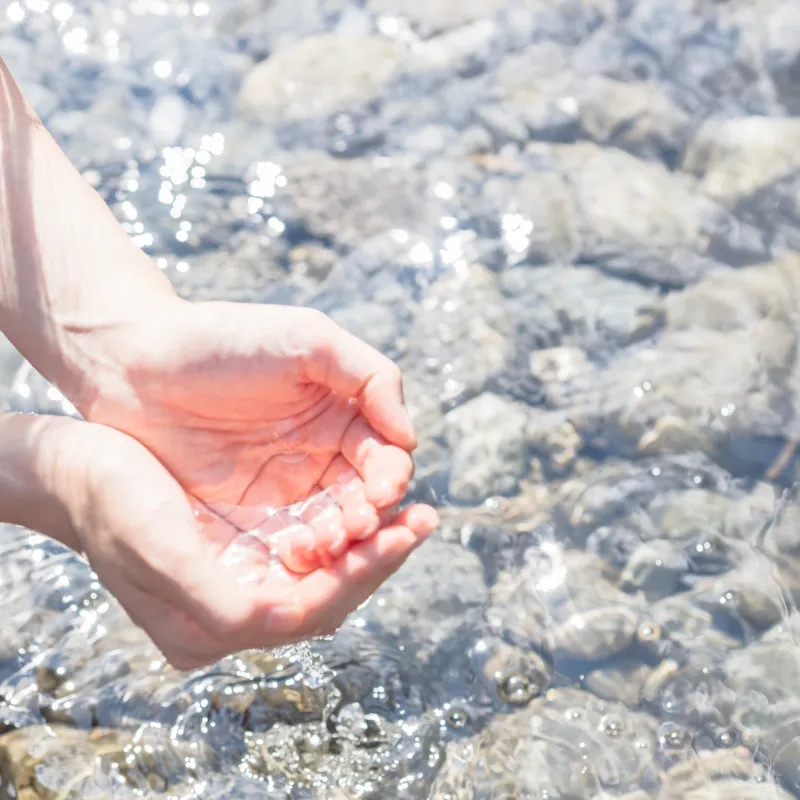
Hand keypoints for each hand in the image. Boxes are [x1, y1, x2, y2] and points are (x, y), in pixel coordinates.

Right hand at [65, 419, 436, 669]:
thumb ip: (221, 598)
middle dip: (378, 559)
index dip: (360, 576)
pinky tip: (367, 505)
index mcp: (209, 624)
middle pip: (325, 597)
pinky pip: (309, 548)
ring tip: (410, 513)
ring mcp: (240, 581)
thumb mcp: (157, 546)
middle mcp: (231, 611)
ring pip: (323, 573)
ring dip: (368, 544)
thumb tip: (294, 616)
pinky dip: (342, 527)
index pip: (307, 613)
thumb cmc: (109, 501)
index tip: (403, 537)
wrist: (76, 467)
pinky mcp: (243, 549)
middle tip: (424, 520)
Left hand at [81, 299, 433, 571]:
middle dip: (367, 521)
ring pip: (331, 532)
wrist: (132, 362)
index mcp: (341, 417)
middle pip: (364, 504)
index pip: (386, 460)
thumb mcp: (308, 338)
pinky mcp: (247, 517)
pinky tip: (290, 555)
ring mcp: (284, 490)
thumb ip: (370, 376)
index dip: (390, 481)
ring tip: (320, 545)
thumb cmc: (223, 339)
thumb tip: (409, 438)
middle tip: (352, 529)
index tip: (381, 494)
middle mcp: (320, 458)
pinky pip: (286, 546)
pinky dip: (298, 557)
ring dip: (338, 545)